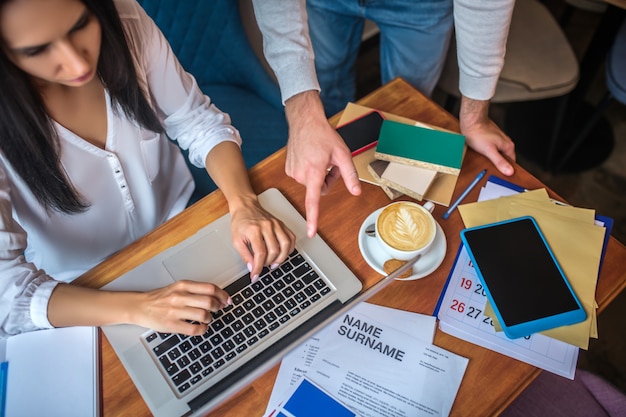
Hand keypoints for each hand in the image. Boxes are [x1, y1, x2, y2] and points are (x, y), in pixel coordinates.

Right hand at [137, 280, 231, 334]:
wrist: (140, 307)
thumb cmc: (161, 298)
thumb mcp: (178, 288)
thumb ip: (196, 290)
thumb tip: (218, 296)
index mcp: (183, 286)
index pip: (210, 288)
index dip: (222, 295)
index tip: (227, 300)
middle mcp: (180, 297)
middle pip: (209, 301)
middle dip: (218, 307)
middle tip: (218, 309)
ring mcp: (175, 311)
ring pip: (203, 315)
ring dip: (210, 318)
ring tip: (207, 318)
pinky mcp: (171, 324)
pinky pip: (193, 329)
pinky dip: (202, 329)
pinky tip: (201, 327)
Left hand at [228, 195, 295, 280]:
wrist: (246, 207)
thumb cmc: (240, 222)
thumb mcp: (236, 240)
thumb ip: (244, 255)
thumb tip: (252, 268)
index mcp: (254, 230)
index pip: (260, 253)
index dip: (258, 268)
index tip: (255, 276)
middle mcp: (267, 226)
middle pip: (274, 250)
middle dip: (268, 263)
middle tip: (263, 266)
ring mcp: (276, 224)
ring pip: (286, 245)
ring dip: (281, 258)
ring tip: (274, 264)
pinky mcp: (282, 224)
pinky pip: (291, 238)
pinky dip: (289, 249)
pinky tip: (283, 254)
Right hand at [284, 91, 360, 236]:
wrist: (305, 121)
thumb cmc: (323, 135)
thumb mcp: (343, 154)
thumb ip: (350, 175)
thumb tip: (356, 192)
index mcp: (314, 172)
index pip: (313, 201)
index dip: (313, 218)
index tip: (311, 232)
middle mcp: (301, 174)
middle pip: (319, 190)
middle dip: (327, 180)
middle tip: (331, 164)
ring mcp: (293, 172)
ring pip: (311, 183)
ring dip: (318, 175)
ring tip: (320, 158)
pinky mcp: (289, 169)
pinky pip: (303, 177)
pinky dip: (309, 170)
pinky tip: (311, 157)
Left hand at [459, 96, 515, 175]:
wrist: (471, 121)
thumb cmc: (478, 133)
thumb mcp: (489, 151)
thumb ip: (499, 161)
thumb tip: (509, 171)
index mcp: (508, 146)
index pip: (512, 162)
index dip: (506, 170)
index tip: (501, 176)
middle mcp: (505, 142)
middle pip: (505, 158)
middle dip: (498, 164)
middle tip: (491, 169)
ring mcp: (498, 140)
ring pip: (498, 153)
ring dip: (492, 158)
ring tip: (484, 160)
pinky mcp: (491, 138)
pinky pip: (492, 149)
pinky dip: (487, 152)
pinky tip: (481, 154)